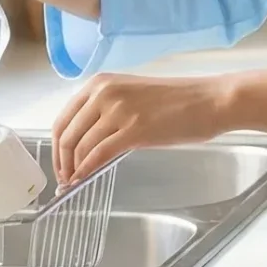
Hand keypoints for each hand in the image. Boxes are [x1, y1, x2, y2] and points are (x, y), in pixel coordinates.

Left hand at [52, 73, 227, 184]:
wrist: (210, 100)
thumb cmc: (178, 101)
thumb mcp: (132, 97)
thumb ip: (107, 113)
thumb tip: (86, 144)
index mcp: (101, 83)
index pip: (64, 118)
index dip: (57, 146)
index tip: (60, 162)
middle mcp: (104, 93)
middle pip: (66, 134)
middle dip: (61, 161)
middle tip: (64, 178)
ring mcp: (118, 110)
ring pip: (80, 146)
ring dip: (73, 169)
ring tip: (75, 183)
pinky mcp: (134, 130)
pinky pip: (98, 155)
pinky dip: (86, 171)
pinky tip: (83, 181)